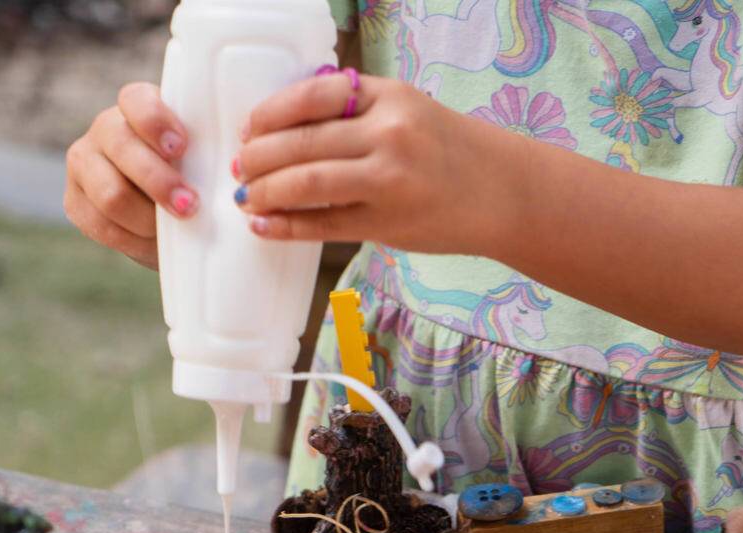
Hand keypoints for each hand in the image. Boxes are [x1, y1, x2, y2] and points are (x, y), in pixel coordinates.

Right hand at [65, 83, 199, 270]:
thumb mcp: (205, 162)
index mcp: (137, 106)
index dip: (156, 123)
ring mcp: (84, 163)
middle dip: (159, 182)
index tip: (182, 148)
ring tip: (176, 227)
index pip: (136, 101)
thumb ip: (207, 156)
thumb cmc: (197, 180)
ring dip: (148, 218)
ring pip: (110, 194)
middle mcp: (105, 128)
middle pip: (122, 149)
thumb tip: (226, 170)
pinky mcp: (74, 201)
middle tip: (190, 205)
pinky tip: (154, 241)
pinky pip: (101, 225)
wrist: (173, 219)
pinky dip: (133, 240)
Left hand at [235, 73, 498, 252]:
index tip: (249, 128)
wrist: (502, 193)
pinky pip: (322, 224)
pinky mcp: (387, 223)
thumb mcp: (409, 110)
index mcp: (390, 97)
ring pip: (306, 182)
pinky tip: (264, 226)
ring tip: (247, 198)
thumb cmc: (449, 151)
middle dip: (258, 156)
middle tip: (240, 168)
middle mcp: (389, 134)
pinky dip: (286, 226)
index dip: (269, 113)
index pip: (312, 96)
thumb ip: (357, 110)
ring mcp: (388, 180)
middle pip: (301, 141)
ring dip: (265, 191)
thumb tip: (286, 123)